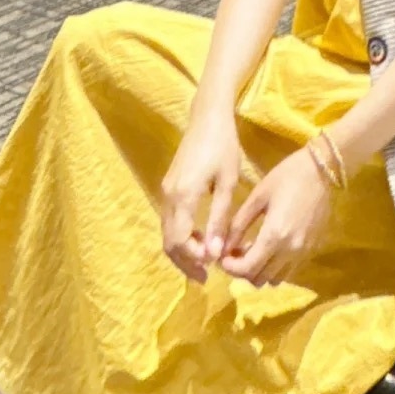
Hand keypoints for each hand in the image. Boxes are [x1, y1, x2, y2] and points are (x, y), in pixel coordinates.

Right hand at [160, 109, 244, 283]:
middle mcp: (169, 196)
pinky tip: (200, 240)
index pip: (179, 240)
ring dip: (183, 251)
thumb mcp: (228, 182)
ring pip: (167, 232)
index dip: (193, 259)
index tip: (212, 267)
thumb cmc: (224, 146)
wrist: (207, 117)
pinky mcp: (169, 187)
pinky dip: (181, 236)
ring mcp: (166, 191)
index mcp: (183, 196)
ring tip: (205, 263)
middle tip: (205, 277)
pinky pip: (170, 221)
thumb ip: (219, 218)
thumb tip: (215, 253)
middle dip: (185, 262)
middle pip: (168, 241)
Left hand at [222, 148, 331, 288]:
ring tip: (252, 250)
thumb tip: (222, 246)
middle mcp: (290, 251)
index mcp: (274, 236)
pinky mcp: (312, 250)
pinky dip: (275, 268)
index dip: (230, 267)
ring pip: (275, 279)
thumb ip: (238, 224)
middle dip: (242, 270)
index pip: (247, 269)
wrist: (322, 171)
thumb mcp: (258, 197)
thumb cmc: (287, 177)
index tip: (221, 256)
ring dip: (259, 271)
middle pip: (259, 279)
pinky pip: (289, 271)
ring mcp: (303, 253)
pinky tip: (270, 248)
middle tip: (234, 252)